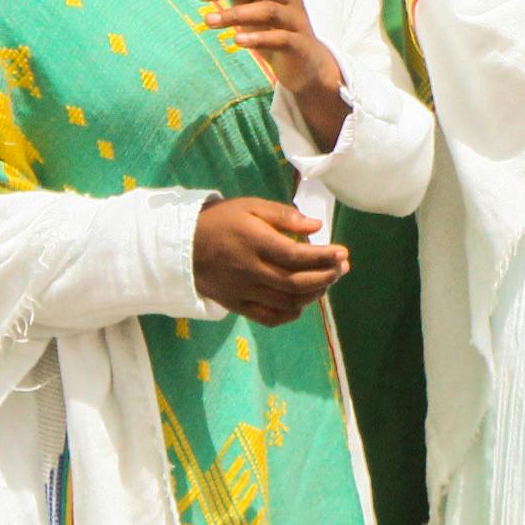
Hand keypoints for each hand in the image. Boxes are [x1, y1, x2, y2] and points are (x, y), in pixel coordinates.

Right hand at [190, 196, 347, 325]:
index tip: (342, 252)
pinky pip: (269, 317)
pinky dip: (291, 314)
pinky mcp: (236, 305)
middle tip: (341, 268)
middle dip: (325, 277)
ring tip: (327, 281)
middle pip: (295, 282)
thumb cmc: (222, 221)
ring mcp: (243, 291)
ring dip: (313, 295)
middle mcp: (250, 270)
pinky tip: (302, 302)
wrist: (182, 246)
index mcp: (254, 242)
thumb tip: (316, 227)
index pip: (296, 256)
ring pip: (287, 302)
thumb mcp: (250, 206)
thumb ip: (283, 216)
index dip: (324, 257)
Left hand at [199, 0, 350, 150]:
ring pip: (269, 10)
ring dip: (236, 14)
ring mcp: (296, 21)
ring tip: (208, 21)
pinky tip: (236, 40)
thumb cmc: (274, 30)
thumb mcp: (254, 8)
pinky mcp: (299, 45)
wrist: (305, 63)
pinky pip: (280, 38)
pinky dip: (257, 38)